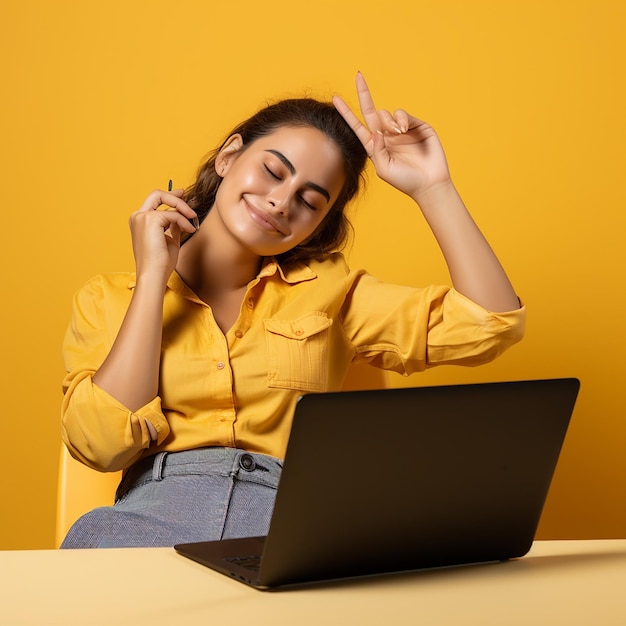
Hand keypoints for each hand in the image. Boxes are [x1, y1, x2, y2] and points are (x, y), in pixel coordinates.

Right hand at [129, 189, 197, 282]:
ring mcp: (141, 217)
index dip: (169, 197)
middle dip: (174, 195)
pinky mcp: (149, 220)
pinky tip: (190, 230)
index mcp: (139, 222)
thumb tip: (181, 215)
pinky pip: (172, 214)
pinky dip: (184, 221)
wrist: (154, 275)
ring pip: (165, 200)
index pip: (153, 202)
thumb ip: (173, 226)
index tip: (182, 195)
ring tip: (193, 220)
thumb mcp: (169, 239)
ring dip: (183, 209)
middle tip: (187, 196)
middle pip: (156, 194)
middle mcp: (137, 217)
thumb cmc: (161, 263)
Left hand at [333, 73, 450, 200]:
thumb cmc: (405, 181)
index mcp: (375, 147)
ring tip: (396, 132)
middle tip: (358, 75)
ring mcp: (401, 130)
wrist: (429, 183)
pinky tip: (403, 129)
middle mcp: (386, 136)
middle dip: (364, 94)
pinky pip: (402, 114)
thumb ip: (376, 151)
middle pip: (371, 112)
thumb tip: (375, 131)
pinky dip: (400, 119)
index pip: (357, 127)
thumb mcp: (384, 169)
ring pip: (386, 113)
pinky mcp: (417, 126)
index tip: (335, 98)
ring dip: (388, 121)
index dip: (347, 113)